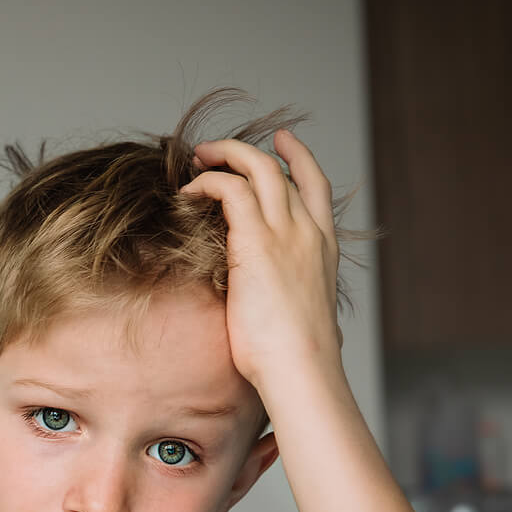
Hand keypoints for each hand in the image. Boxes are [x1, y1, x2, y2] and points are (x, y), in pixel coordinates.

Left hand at [180, 129, 341, 391]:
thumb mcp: (301, 318)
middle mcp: (308, 232)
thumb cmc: (295, 359)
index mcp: (323, 248)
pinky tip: (188, 194)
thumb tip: (281, 315)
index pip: (316, 187)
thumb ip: (292, 301)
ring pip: (256, 167)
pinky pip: (231, 189)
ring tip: (196, 161)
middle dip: (245, 152)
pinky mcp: (256, 241)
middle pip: (281, 169)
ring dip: (223, 156)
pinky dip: (208, 183)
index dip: (299, 158)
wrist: (301, 369)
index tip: (282, 142)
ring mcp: (285, 233)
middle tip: (213, 151)